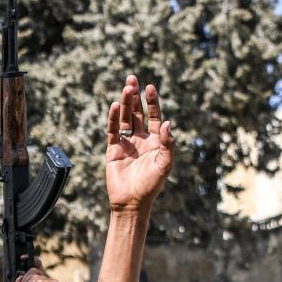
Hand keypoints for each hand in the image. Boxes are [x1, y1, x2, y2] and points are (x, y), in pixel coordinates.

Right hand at [105, 75, 173, 211]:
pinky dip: (113, 119)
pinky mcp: (113, 150)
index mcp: (156, 141)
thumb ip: (168, 144)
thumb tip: (168, 123)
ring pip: (125, 118)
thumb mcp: (164, 165)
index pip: (155, 116)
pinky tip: (113, 106)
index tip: (149, 87)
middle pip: (137, 113)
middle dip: (135, 97)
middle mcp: (141, 139)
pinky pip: (113, 131)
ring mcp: (127, 143)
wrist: (131, 202)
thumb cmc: (151, 186)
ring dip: (124, 103)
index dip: (152, 102)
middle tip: (132, 79)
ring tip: (125, 88)